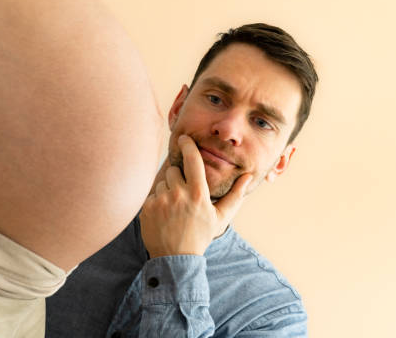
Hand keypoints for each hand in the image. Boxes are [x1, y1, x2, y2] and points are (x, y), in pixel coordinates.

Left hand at [139, 135, 251, 257]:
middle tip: (183, 195)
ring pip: (161, 183)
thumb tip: (248, 177)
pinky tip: (163, 216)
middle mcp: (179, 194)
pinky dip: (156, 202)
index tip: (184, 138)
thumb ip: (235, 195)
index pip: (192, 159)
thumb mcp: (221, 217)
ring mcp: (161, 201)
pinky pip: (151, 195)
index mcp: (198, 193)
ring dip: (167, 191)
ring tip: (173, 209)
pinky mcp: (147, 208)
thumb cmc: (201, 236)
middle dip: (177, 178)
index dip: (188, 145)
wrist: (176, 258)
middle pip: (173, 170)